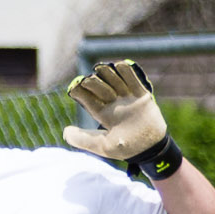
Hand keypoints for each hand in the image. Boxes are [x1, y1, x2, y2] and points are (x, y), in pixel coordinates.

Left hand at [63, 60, 183, 178]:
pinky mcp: (142, 96)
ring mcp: (128, 99)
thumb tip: (65, 131)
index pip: (89, 100)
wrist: (149, 148)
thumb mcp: (100, 145)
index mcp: (103, 115)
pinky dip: (128, 73)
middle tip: (88, 79)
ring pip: (116, 82)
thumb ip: (82, 139)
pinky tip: (120, 65)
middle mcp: (114, 105)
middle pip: (102, 88)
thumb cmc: (124, 148)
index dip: (81, 92)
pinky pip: (134, 82)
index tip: (74, 86)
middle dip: (94, 83)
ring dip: (108, 74)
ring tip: (100, 68)